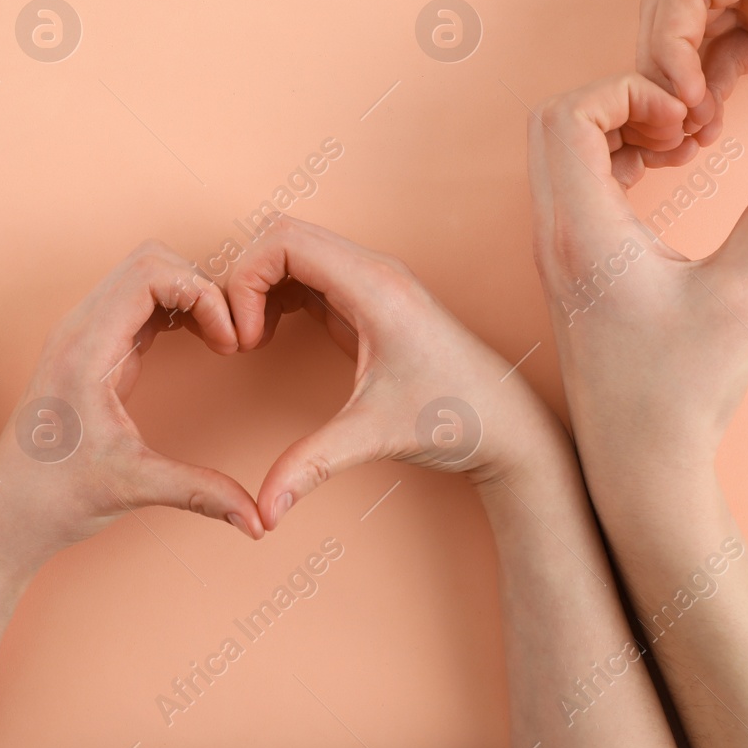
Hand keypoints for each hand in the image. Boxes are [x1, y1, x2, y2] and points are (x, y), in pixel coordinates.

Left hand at [0, 240, 264, 567]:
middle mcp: (80, 330)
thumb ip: (199, 493)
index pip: (150, 273)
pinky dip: (175, 310)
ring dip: (189, 295)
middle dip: (201, 286)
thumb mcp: (132, 488)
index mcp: (86, 349)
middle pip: (150, 261)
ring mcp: (83, 335)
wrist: (7, 513)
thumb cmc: (54, 497)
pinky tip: (199, 342)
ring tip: (220, 338)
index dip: (203, 293)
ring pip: (144, 275)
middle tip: (230, 336)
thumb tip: (258, 519)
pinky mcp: (91, 348)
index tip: (230, 341)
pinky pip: (138, 303)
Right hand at [225, 215, 568, 529]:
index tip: (244, 337)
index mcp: (374, 288)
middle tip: (240, 339)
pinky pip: (306, 275)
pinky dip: (276, 296)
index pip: (284, 240)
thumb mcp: (374, 437)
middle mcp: (373, 272)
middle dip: (245, 280)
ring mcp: (370, 283)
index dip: (245, 279)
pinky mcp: (365, 301)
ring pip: (292, 251)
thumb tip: (263, 512)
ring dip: (259, 286)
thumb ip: (312, 466)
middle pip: (282, 235)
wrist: (506, 425)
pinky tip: (270, 336)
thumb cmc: (455, 419)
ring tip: (252, 340)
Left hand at [527, 73, 747, 482]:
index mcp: (582, 232)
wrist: (637, 463)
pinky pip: (572, 183)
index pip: (567, 116)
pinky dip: (613, 162)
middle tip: (686, 125)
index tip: (686, 120)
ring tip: (685, 148)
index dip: (625, 93)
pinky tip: (669, 177)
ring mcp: (554, 250)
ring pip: (560, 152)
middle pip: (553, 122)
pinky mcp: (567, 265)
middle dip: (621, 102)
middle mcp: (553, 234)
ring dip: (618, 131)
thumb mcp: (741, 298)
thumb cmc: (677, 392)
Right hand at [638, 0, 747, 169]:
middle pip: (677, 7)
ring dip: (680, 82)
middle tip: (672, 125)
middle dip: (661, 65)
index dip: (669, 37)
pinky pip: (726, 51)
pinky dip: (708, 88)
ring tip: (688, 137)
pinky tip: (710, 128)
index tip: (681, 94)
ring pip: (695, 33)